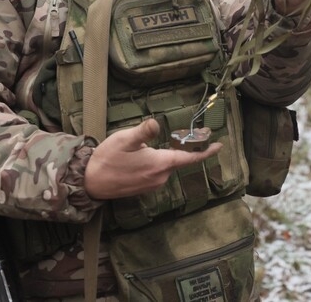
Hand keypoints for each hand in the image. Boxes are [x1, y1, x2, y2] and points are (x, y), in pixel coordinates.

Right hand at [84, 118, 221, 199]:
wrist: (91, 182)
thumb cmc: (107, 158)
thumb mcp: (124, 139)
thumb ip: (143, 132)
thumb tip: (156, 122)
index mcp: (159, 164)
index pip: (189, 158)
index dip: (205, 152)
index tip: (219, 146)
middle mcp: (160, 177)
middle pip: (178, 160)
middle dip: (181, 148)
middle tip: (181, 135)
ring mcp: (153, 184)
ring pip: (167, 166)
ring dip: (165, 155)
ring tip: (148, 146)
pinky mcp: (145, 188)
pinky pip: (158, 173)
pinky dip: (157, 163)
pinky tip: (142, 156)